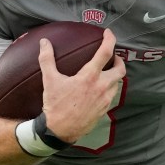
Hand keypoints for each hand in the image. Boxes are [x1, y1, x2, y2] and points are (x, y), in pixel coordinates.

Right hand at [38, 28, 125, 142]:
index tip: (108, 33)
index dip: (110, 40)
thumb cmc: (55, 105)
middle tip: (112, 57)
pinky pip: (112, 96)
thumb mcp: (49, 80)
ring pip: (118, 83)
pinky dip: (109, 88)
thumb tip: (44, 42)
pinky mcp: (104, 110)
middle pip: (120, 69)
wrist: (59, 130)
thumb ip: (47, 59)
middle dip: (118, 60)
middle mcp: (101, 87)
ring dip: (114, 75)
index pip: (105, 53)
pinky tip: (100, 90)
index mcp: (89, 77)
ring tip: (105, 73)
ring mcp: (105, 100)